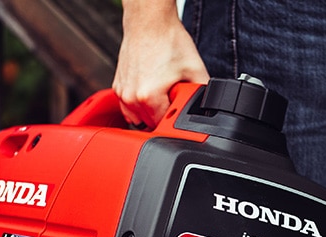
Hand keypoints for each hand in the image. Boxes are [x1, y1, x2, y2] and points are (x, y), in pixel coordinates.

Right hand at [113, 0, 209, 128]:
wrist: (149, 22)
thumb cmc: (167, 40)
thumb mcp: (194, 68)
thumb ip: (203, 91)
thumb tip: (208, 104)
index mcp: (149, 97)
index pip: (163, 124)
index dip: (174, 118)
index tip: (178, 106)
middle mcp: (132, 97)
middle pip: (148, 123)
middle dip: (162, 114)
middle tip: (170, 95)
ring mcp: (122, 92)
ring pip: (136, 117)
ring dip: (148, 112)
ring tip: (159, 94)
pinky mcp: (118, 86)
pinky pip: (128, 106)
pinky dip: (139, 103)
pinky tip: (149, 89)